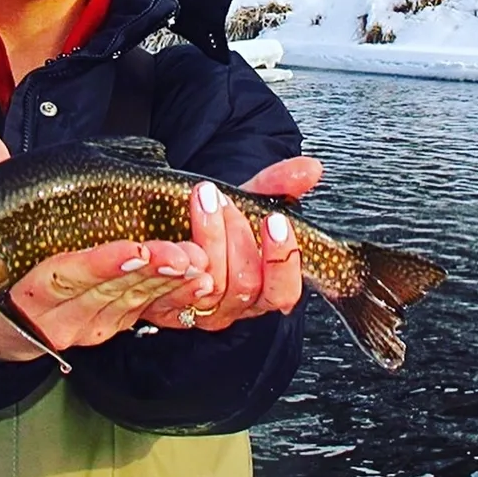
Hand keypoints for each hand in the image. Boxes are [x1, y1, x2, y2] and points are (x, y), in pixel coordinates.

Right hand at [0, 115, 214, 361]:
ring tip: (200, 260)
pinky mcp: (114, 328)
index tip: (135, 247)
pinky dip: (176, 300)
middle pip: (109, 293)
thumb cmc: (4, 258)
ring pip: (134, 305)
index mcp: (28, 290)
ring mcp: (90, 326)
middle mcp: (60, 316)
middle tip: (186, 252)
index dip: (100, 264)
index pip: (65, 276)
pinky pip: (148, 315)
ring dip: (170, 284)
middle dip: (149, 273)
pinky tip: (201, 282)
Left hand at [137, 155, 322, 332]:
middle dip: (237, 234)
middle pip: (246, 284)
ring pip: (212, 284)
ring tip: (201, 198)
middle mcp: (235, 305)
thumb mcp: (247, 201)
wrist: (165, 228)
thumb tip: (312, 168)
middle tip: (222, 197)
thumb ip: (279, 185)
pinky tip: (175, 232)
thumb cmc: (215, 222)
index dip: (282, 259)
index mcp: (263, 287)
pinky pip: (174, 287)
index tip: (274, 220)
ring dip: (208, 235)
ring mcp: (201, 309)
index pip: (284, 291)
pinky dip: (175, 257)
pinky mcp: (166, 306)